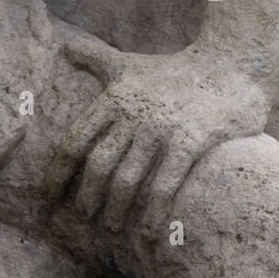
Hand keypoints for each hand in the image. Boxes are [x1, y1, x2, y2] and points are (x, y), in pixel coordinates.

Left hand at [47, 41, 270, 236]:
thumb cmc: (174, 70)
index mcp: (113, 98)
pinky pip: (165, 184)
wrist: (229, 65)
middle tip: (83, 216)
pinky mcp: (189, 141)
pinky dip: (153, 212)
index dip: (59, 171)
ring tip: (111, 226)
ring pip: (127, 178)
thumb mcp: (128, 63)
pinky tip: (147, 230)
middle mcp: (132, 113)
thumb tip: (65, 47)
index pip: (76, 140)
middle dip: (87, 195)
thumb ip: (95, 59)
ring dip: (115, 208)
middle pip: (99, 164)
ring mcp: (160, 127)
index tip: (49, 194)